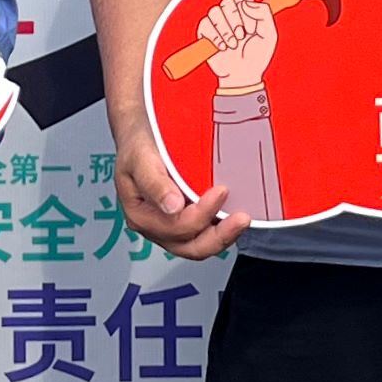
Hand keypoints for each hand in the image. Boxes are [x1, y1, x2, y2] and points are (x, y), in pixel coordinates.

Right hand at [112, 126, 244, 261]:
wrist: (142, 134)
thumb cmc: (138, 146)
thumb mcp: (139, 158)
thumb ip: (154, 183)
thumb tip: (172, 207)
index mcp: (141, 216)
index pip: (175, 227)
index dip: (201, 214)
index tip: (221, 191)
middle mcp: (157, 227)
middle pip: (191, 246)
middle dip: (219, 236)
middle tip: (241, 218)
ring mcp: (173, 227)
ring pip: (201, 244)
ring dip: (224, 235)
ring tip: (242, 219)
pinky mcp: (188, 220)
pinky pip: (207, 233)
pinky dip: (222, 228)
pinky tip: (235, 214)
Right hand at [199, 0, 276, 88]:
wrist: (243, 75)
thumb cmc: (257, 56)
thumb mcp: (269, 34)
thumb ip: (264, 13)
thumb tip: (245, 3)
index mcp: (246, 11)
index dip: (245, 7)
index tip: (251, 26)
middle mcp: (230, 14)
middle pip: (227, 1)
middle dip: (236, 20)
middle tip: (242, 36)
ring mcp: (217, 22)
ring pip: (215, 11)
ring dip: (226, 30)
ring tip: (233, 44)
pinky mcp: (205, 32)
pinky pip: (205, 24)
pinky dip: (215, 37)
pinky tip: (223, 47)